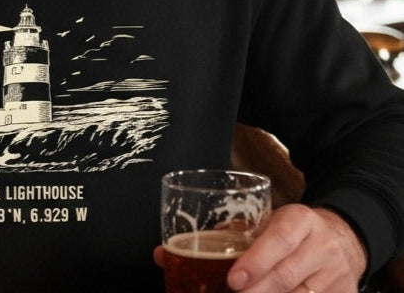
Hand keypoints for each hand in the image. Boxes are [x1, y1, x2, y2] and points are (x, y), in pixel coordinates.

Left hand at [153, 205, 366, 292]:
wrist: (341, 238)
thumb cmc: (288, 233)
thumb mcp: (263, 224)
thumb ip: (222, 238)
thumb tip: (163, 254)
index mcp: (299, 220)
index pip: (279, 239)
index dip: (256, 261)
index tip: (234, 281)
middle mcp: (321, 247)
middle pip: (287, 277)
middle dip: (258, 292)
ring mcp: (336, 276)